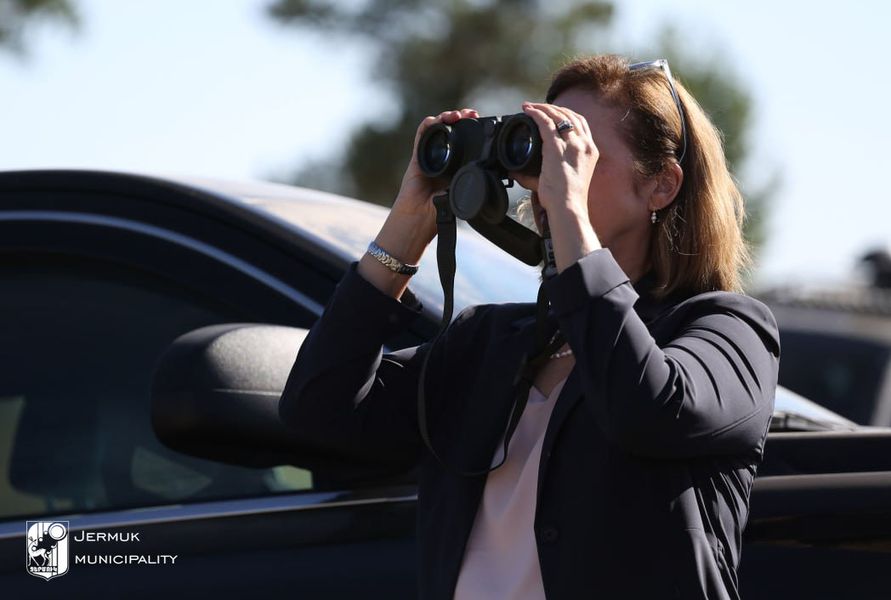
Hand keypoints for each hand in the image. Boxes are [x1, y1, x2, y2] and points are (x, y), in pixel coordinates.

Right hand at [358, 108, 477, 298]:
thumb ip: (469, 182)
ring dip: (446, 118)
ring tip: (456, 115)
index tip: (483, 124)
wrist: (418, 222)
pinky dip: (429, 125)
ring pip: (438, 130)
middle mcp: (444, 159)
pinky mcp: (417, 158)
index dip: (474, 131)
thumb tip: (486, 170)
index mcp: (456, 168)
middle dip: (462, 119)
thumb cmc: (438, 215)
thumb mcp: (462, 195)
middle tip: (471, 115)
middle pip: (452, 132)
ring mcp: (429, 157)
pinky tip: (436, 120)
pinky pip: (422, 136)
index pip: (466, 142)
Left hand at [513, 101, 601, 272]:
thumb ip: (543, 173)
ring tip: (531, 106)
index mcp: (591, 151)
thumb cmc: (566, 200)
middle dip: (554, 108)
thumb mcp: (563, 181)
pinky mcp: (556, 147)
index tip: (554, 112)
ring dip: (543, 108)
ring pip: (558, 116)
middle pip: (571, 115)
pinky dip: (536, 114)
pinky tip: (527, 110)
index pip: (581, 123)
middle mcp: (584, 144)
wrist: (568, 207)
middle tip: (539, 107)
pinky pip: (545, 123)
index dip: (567, 114)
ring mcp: (572, 145)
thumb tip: (514, 173)